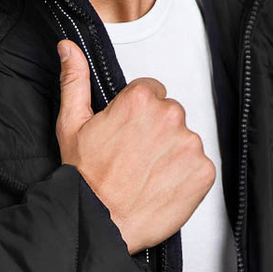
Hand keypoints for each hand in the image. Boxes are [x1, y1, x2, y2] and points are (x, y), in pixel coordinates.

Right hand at [55, 39, 215, 253]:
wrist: (99, 223)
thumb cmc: (85, 178)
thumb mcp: (71, 124)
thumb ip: (75, 80)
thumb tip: (69, 48)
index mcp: (141, 100)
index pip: (151, 92)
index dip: (136, 114)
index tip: (126, 135)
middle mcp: (171, 117)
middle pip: (170, 115)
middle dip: (155, 132)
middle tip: (133, 158)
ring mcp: (190, 145)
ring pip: (185, 140)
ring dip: (170, 154)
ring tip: (145, 175)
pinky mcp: (203, 171)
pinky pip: (199, 166)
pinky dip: (185, 177)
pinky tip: (161, 187)